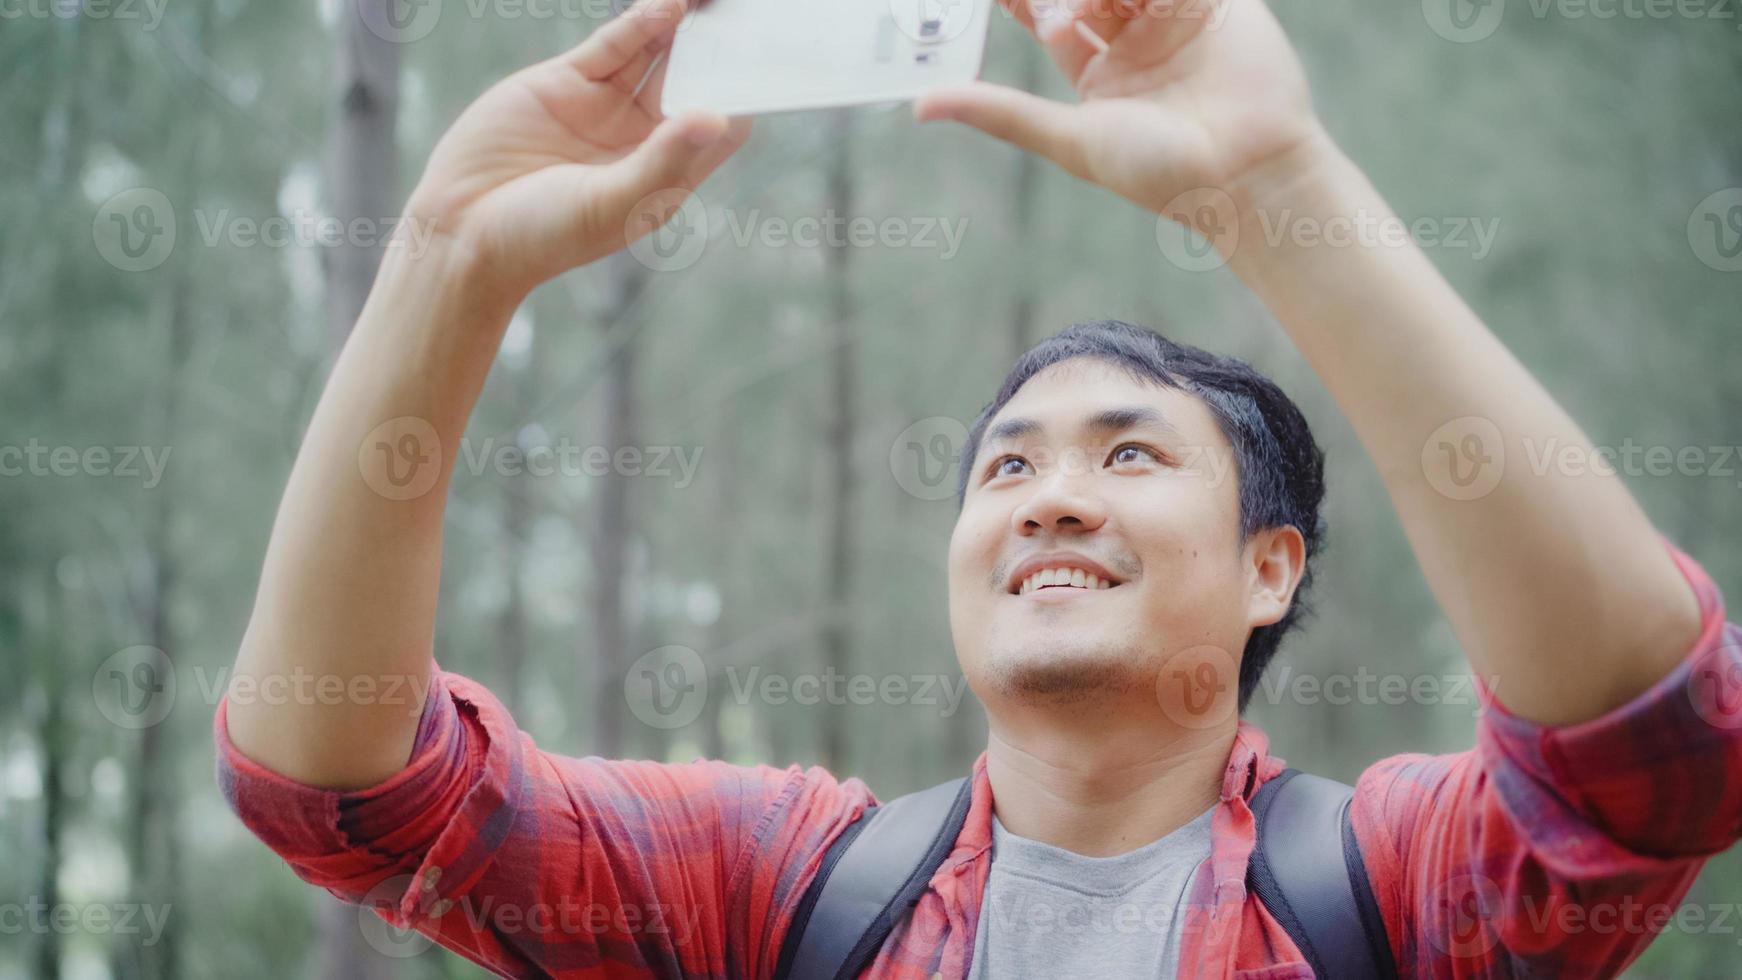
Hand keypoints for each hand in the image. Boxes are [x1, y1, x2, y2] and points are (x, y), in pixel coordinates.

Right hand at [406, 0, 748, 299]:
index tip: (776, 64)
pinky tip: (670, 6)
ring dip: (684, 26)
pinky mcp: (566, 83)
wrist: (462, 230)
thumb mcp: (612, 204)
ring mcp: (605, 107)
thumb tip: (714, 118)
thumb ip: (663, 160)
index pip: (723, 124)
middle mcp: (642, 137)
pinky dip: (641, 23)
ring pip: (657, 54)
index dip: (748, 93)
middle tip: (753, 13)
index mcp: (667, 173)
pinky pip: (614, 46)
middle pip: (695, 78)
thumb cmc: (544, 236)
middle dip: (721, 48)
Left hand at [913, 0, 1324, 219]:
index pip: (1047, 16)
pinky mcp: (1218, 5)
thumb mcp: (1068, 139)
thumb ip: (998, 113)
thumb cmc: (1159, 171)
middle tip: (1040, 2)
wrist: (1246, 174)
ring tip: (1078, 9)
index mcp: (1097, 73)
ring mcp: (1175, 20)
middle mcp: (1134, 42)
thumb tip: (919, 107)